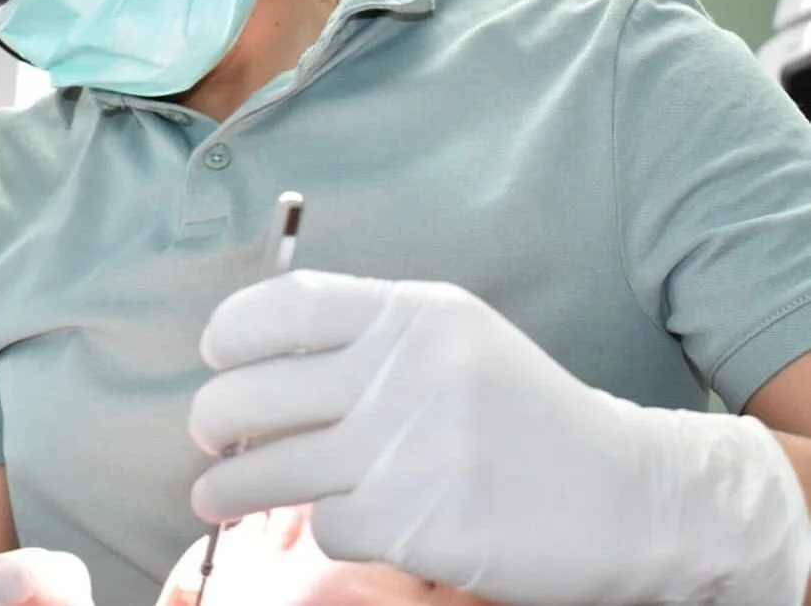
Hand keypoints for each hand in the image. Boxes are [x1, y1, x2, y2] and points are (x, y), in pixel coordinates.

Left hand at [189, 271, 809, 605]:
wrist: (623, 492)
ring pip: (267, 467)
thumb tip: (258, 353)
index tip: (216, 357)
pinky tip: (343, 519)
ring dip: (228, 484)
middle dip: (212, 417)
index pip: (283, 306)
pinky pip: (324, 526)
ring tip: (215, 492)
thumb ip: (367, 333)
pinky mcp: (413, 522)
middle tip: (209, 434)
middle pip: (254, 390)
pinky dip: (323, 527)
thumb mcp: (452, 337)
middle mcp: (403, 370)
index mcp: (412, 313)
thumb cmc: (520, 409)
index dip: (230, 331)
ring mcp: (406, 448)